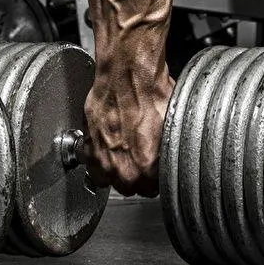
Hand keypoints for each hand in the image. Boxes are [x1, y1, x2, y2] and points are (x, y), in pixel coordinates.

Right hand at [83, 64, 172, 196]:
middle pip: (131, 187)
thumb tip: (174, 156)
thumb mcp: (173, 127)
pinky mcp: (89, 147)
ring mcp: (104, 160)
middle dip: (136, 176)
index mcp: (149, 168)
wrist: (128, 75)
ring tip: (123, 154)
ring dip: (116, 171)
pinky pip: (93, 167)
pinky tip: (107, 147)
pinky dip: (98, 159)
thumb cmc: (150, 94)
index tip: (153, 168)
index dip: (154, 178)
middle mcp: (125, 169)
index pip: (153, 190)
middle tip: (139, 158)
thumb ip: (168, 152)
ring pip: (110, 180)